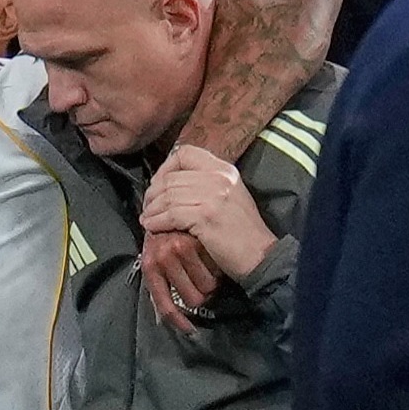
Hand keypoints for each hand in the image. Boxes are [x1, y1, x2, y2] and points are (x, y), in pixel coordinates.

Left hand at [140, 145, 276, 280]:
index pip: (185, 153)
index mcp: (224, 169)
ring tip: (147, 219)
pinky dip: (157, 221)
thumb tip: (169, 182)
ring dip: (152, 210)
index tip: (158, 185)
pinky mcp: (206, 216)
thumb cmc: (241, 231)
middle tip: (148, 207)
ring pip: (167, 196)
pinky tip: (152, 227)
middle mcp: (219, 177)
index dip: (165, 168)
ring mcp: (213, 195)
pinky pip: (170, 214)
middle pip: (171, 177)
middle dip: (153, 194)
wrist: (261, 255)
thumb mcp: (228, 195)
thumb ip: (204, 183)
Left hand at [141, 231, 219, 332]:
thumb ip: (159, 289)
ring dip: (210, 283)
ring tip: (207, 271)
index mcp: (150, 266)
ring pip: (207, 286)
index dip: (178, 321)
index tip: (190, 331)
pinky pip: (215, 268)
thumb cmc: (163, 238)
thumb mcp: (155, 263)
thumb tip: (161, 319)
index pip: (164, 303)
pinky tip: (213, 259)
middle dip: (200, 297)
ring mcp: (181, 246)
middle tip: (202, 286)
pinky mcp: (199, 236)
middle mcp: (163, 257)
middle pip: (192, 300)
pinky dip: (216, 268)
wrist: (168, 207)